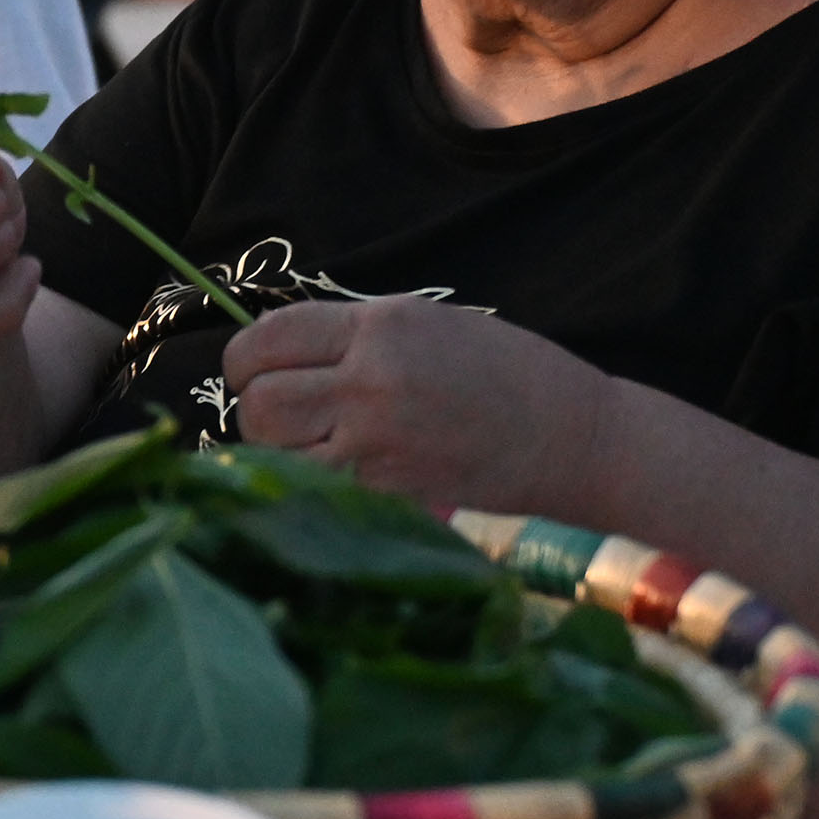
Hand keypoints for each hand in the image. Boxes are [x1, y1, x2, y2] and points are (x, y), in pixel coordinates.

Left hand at [218, 295, 617, 512]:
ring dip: (278, 451)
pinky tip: (339, 474)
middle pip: (260, 401)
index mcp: (380, 327)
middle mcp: (371, 381)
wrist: (573, 437)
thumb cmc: (504, 374)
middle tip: (282, 414)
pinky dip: (311, 483)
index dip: (246, 359)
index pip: (269, 338)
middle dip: (257, 408)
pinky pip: (316, 488)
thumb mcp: (426, 324)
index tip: (253, 371)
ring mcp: (378, 443)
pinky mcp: (391, 493)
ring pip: (275, 451)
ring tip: (309, 446)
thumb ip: (351, 336)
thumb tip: (278, 356)